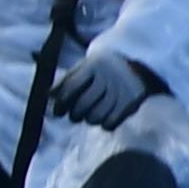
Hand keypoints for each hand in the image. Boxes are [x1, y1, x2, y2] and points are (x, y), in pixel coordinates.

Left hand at [47, 49, 165, 129]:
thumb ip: (67, 80)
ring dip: (89, 119)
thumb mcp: (85, 67)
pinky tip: (104, 118)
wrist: (139, 63)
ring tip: (89, 115)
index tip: (57, 112)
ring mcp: (121, 90)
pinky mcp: (132, 102)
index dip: (61, 103)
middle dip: (74, 114)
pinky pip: (111, 123)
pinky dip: (104, 124)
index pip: (70, 87)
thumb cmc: (103, 68)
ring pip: (95, 117)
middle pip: (82, 105)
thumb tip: (49, 96)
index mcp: (93, 65)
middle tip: (73, 115)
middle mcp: (108, 77)